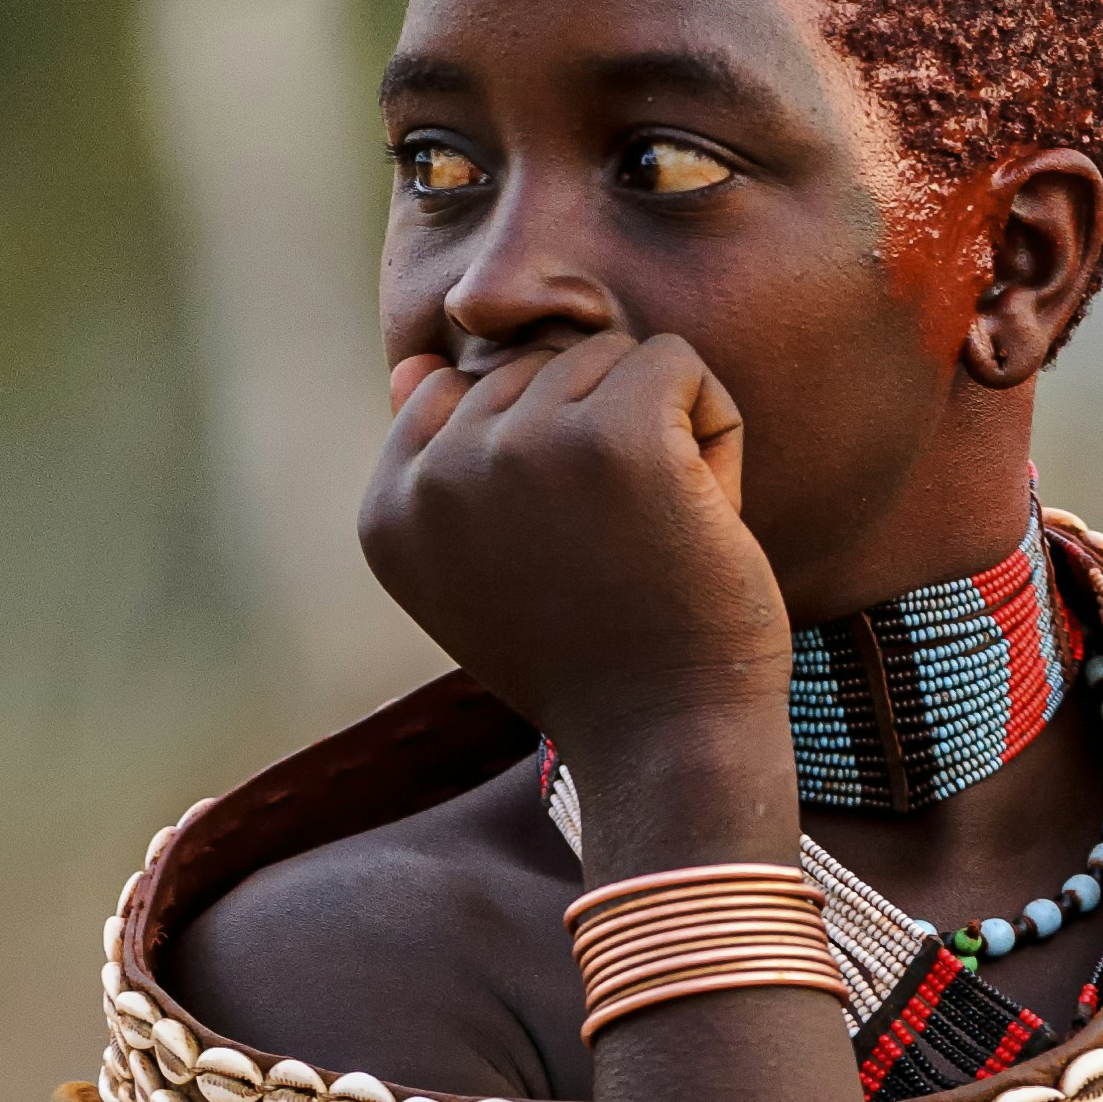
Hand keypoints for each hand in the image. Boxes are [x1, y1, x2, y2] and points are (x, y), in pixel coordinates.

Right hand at [359, 332, 793, 764]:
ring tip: (658, 533)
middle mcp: (441, 472)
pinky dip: (714, 430)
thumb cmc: (591, 665)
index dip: (544, 459)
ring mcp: (523, 445)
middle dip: (600, 441)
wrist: (665, 743)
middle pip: (541, 368)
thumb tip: (415, 364)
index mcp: (388, 512)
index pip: (465, 394)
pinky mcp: (616, 431)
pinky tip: (704, 511)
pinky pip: (677, 362)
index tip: (563, 553)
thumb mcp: (484, 578)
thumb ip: (439, 471)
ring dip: (660, 435)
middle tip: (617, 552)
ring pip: (610, 358)